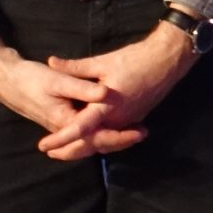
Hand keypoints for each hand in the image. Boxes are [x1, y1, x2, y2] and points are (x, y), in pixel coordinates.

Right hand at [0, 23, 143, 159]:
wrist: (7, 80)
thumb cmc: (31, 78)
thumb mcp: (58, 80)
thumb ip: (82, 88)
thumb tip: (105, 93)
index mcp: (65, 122)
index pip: (96, 137)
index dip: (119, 135)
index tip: (138, 131)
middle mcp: (65, 129)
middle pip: (96, 143)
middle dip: (120, 140)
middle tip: (143, 132)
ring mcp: (64, 126)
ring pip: (91, 139)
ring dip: (112, 137)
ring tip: (136, 131)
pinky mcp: (63, 120)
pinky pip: (85, 132)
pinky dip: (101, 131)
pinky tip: (116, 124)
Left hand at [36, 23, 199, 160]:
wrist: (168, 60)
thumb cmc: (136, 59)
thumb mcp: (102, 62)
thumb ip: (75, 67)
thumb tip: (51, 62)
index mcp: (107, 106)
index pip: (79, 128)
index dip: (61, 139)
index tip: (44, 146)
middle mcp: (118, 119)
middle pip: (91, 143)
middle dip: (71, 151)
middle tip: (51, 153)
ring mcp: (128, 120)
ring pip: (104, 140)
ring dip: (85, 146)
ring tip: (66, 148)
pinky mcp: (135, 118)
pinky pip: (114, 134)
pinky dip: (100, 138)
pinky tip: (90, 135)